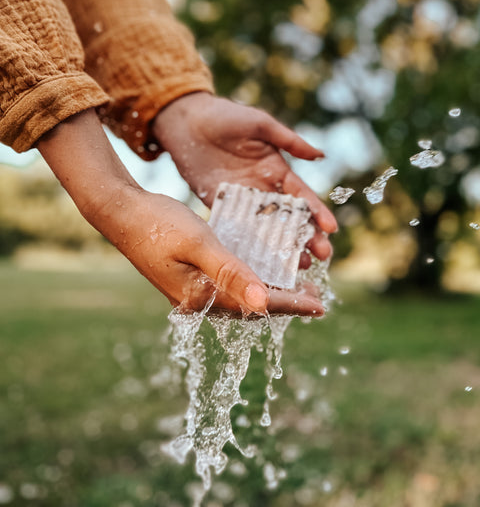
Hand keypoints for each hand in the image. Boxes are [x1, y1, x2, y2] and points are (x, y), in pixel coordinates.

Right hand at [102, 187, 323, 315]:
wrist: (119, 212)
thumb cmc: (157, 223)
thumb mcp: (199, 243)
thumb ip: (231, 272)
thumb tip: (265, 303)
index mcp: (200, 297)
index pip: (257, 306)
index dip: (292, 305)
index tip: (321, 306)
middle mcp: (197, 300)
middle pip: (251, 307)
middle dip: (285, 303)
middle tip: (316, 299)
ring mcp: (191, 290)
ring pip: (241, 296)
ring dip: (269, 292)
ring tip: (296, 288)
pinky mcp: (188, 278)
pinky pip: (227, 285)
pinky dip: (250, 281)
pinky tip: (262, 273)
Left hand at [152, 93, 337, 263]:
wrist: (185, 120)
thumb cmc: (225, 116)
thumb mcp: (260, 124)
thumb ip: (289, 140)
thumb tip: (321, 155)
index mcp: (276, 169)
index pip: (302, 195)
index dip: (317, 212)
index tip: (331, 229)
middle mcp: (263, 188)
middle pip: (289, 218)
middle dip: (307, 236)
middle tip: (323, 257)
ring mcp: (242, 200)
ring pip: (267, 229)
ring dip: (283, 247)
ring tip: (298, 267)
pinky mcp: (220, 206)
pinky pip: (237, 229)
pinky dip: (249, 246)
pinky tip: (259, 262)